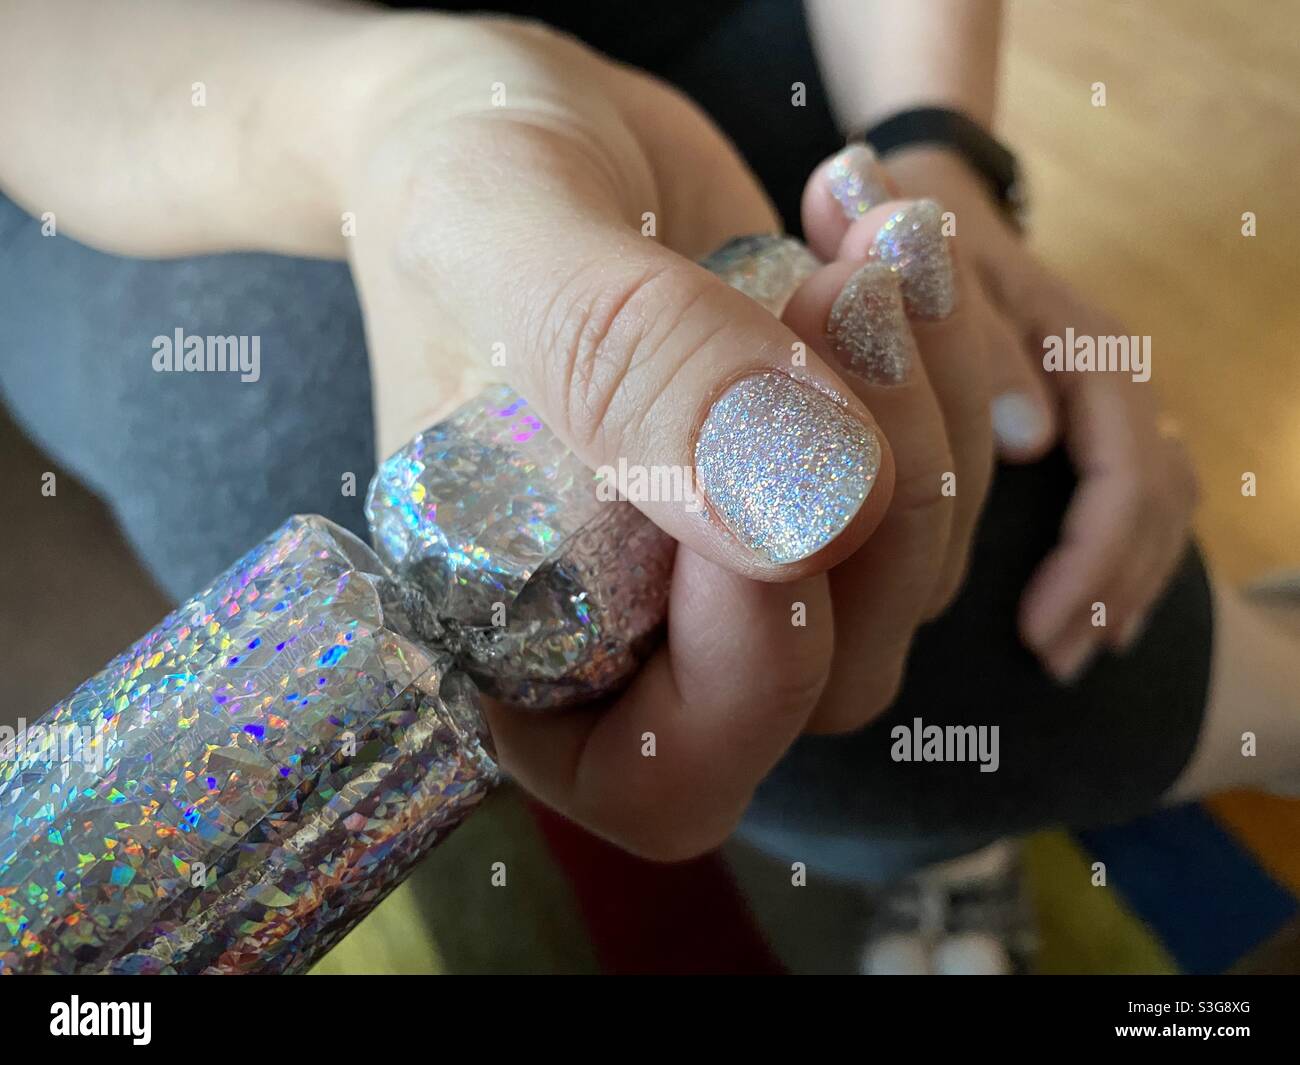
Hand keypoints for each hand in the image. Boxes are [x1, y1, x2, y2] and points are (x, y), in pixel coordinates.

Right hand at [343, 17, 912, 856]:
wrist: (511, 116)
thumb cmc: (451, 170)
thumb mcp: (500, 231)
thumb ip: (624, 368)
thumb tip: (799, 522)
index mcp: (512, 637)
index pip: (662, 774)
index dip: (752, 669)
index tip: (785, 463)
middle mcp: (630, 629)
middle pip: (827, 684)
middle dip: (882, 498)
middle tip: (851, 297)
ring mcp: (731, 560)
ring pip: (910, 584)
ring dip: (930, 411)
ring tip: (867, 248)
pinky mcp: (811, 483)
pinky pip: (944, 489)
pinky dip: (952, 370)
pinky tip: (871, 242)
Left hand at [861, 145, 1197, 679]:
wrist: (925, 202)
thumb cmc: (913, 243)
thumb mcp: (934, 274)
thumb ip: (979, 344)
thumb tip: (1032, 439)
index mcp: (1085, 346)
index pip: (1124, 471)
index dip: (1091, 558)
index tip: (1038, 627)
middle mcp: (1113, 374)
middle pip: (1153, 499)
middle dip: (1109, 588)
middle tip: (1053, 660)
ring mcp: (1111, 394)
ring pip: (1159, 502)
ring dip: (1122, 585)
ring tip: (1073, 656)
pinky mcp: (1096, 413)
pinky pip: (1145, 493)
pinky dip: (1126, 557)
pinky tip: (1098, 616)